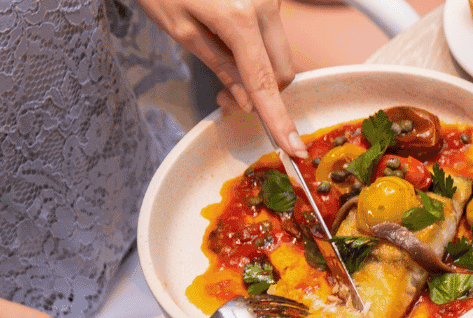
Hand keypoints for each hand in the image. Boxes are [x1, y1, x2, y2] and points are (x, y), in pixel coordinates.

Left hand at [140, 0, 305, 157]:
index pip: (265, 81)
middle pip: (283, 71)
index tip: (293, 148)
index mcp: (239, 17)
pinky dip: (257, 48)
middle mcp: (265, 6)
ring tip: (221, 60)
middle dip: (263, 93)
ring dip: (260, 70)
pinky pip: (273, 34)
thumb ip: (218, 65)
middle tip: (224, 96)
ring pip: (280, 53)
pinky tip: (227, 38)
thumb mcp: (180, 28)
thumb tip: (246, 101)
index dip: (277, 119)